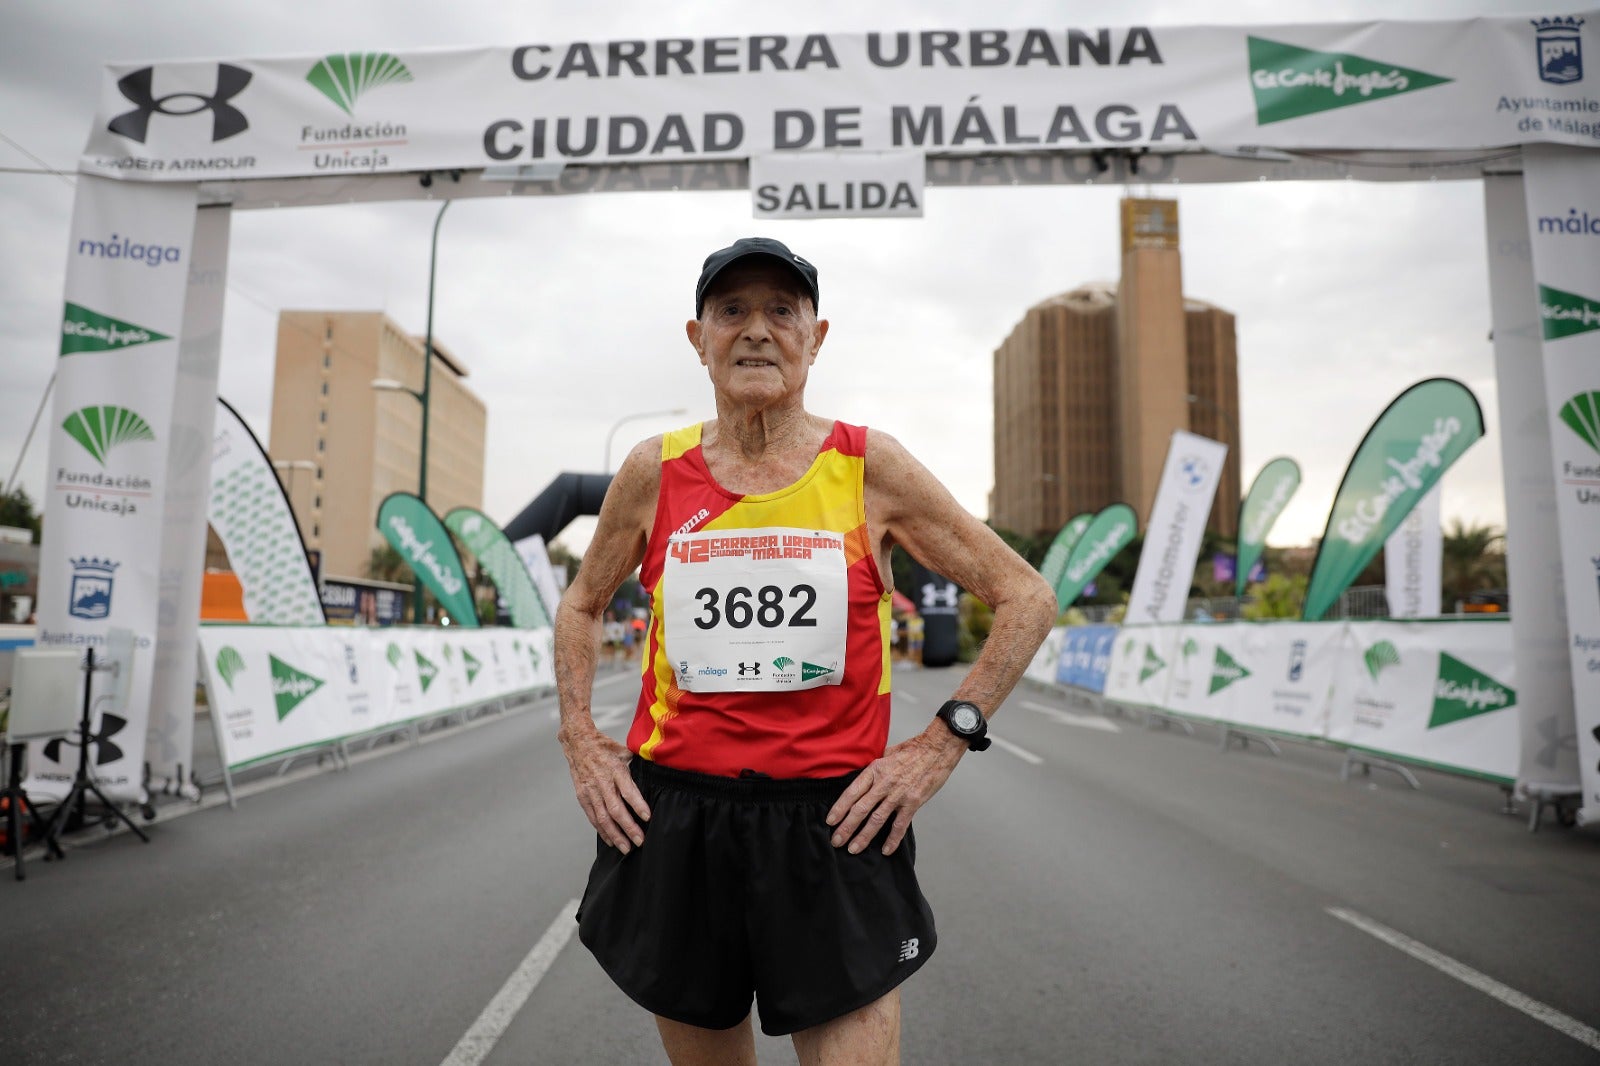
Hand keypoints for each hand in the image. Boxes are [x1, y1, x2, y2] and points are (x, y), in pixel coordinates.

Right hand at [560, 726, 650, 853]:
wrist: (578, 743)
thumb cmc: (605, 747)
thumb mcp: (625, 751)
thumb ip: (639, 764)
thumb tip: (659, 772)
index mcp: (615, 770)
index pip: (628, 791)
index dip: (638, 805)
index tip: (648, 817)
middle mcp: (602, 783)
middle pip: (616, 810)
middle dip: (628, 828)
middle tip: (640, 841)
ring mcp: (591, 791)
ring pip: (603, 818)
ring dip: (615, 835)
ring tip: (626, 848)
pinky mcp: (583, 797)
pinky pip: (593, 817)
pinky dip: (602, 831)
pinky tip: (611, 840)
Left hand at [825, 726, 965, 856]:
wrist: (937, 749)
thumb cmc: (912, 751)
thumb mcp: (886, 754)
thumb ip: (874, 770)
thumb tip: (863, 781)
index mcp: (874, 770)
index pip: (852, 792)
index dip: (839, 808)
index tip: (830, 821)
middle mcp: (884, 783)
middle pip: (860, 808)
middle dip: (846, 827)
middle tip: (836, 841)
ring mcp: (898, 794)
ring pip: (876, 819)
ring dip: (863, 836)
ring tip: (853, 848)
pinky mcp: (913, 802)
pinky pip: (900, 825)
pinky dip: (892, 839)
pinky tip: (886, 850)